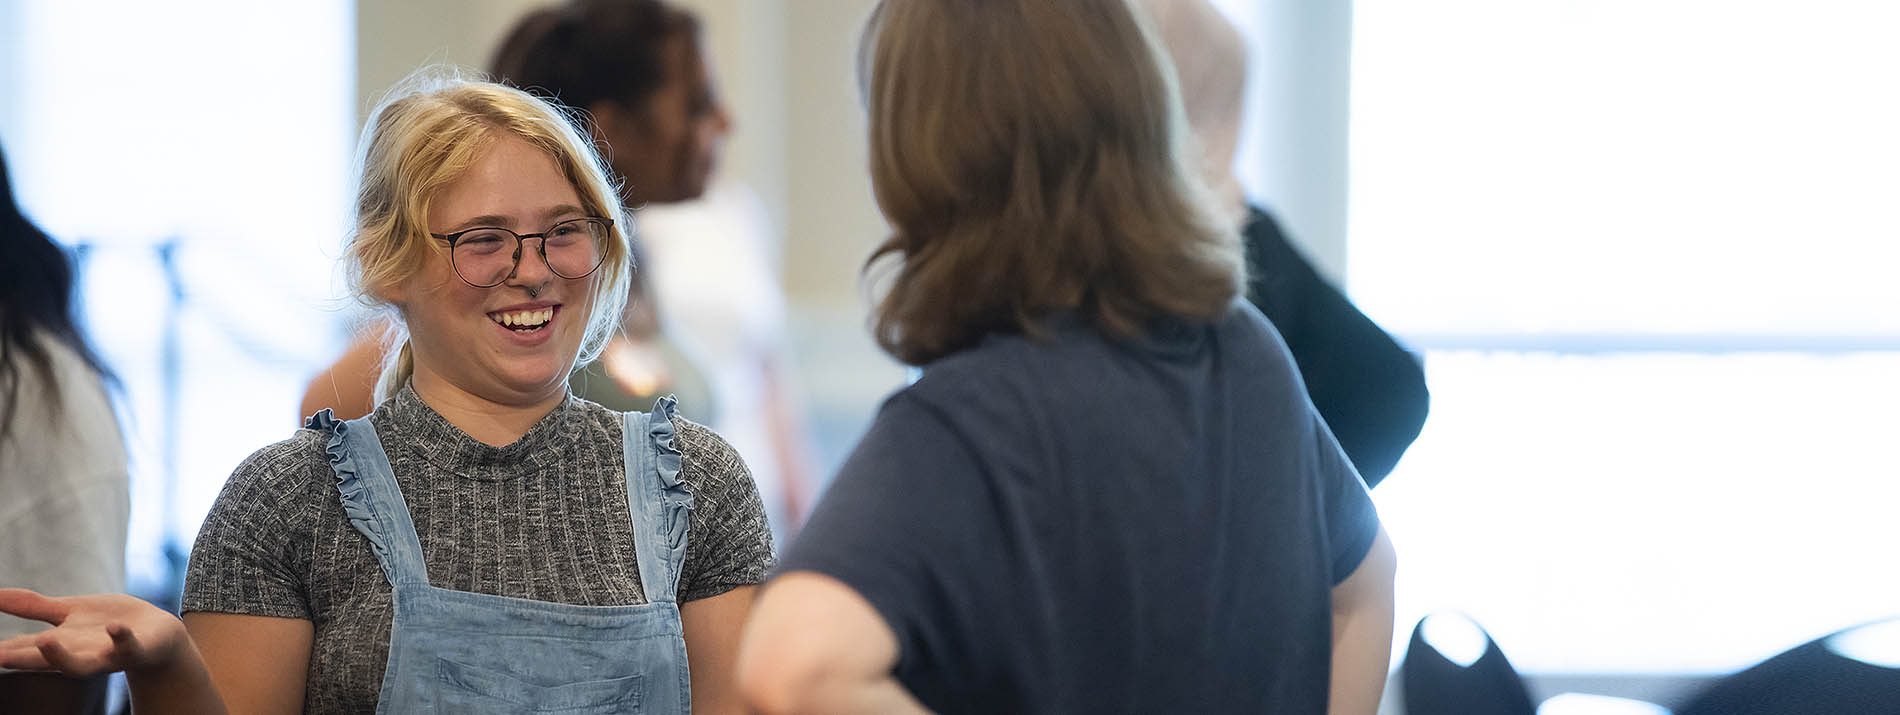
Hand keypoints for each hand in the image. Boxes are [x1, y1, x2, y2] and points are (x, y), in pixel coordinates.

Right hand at [0, 588, 187, 676]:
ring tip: (45, 641)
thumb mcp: (67, 612)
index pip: (22, 649)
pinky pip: (128, 647)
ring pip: (82, 665)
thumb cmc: (107, 625)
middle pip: (45, 661)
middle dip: (20, 659)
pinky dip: (120, 638)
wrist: (158, 635)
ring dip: (63, 656)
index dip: (2, 652)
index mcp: (59, 646)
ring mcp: (107, 654)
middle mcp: (79, 655)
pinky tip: (114, 627)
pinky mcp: (136, 648)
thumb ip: (32, 607)